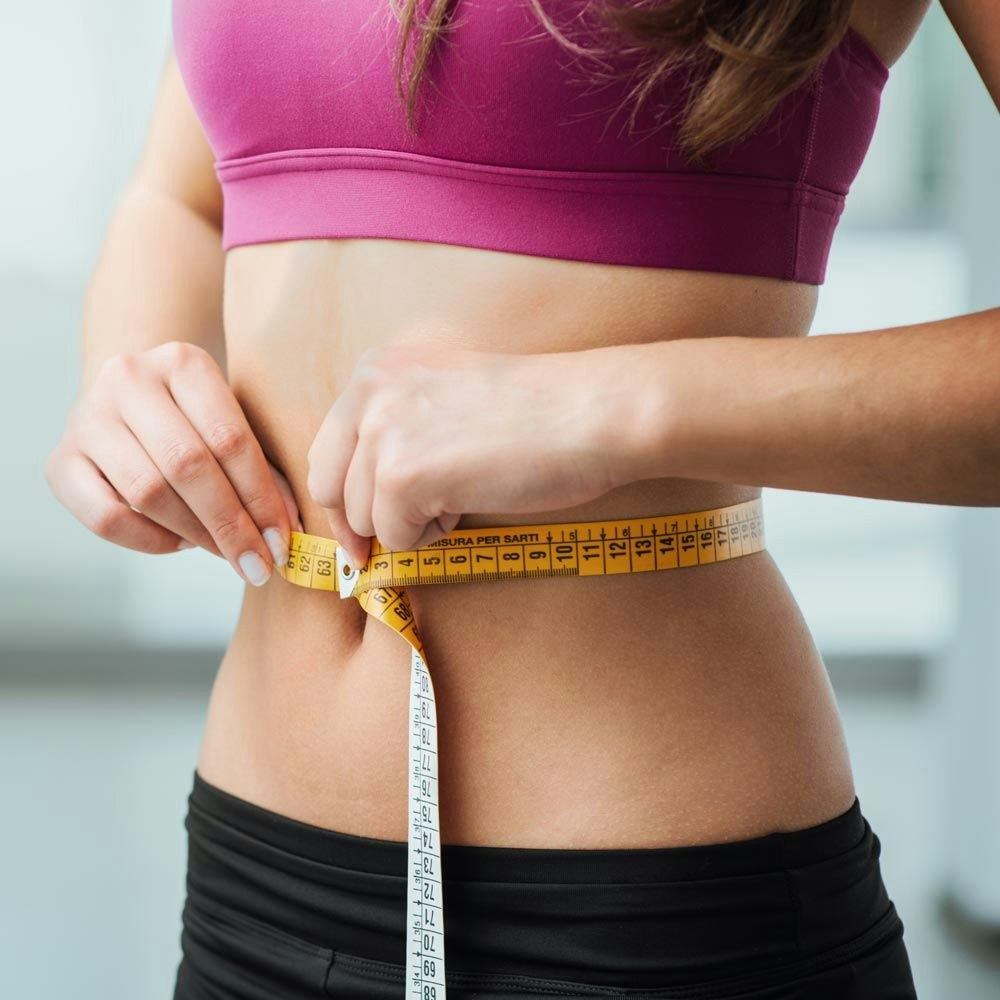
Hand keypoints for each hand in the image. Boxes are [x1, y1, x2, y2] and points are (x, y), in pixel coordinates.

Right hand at [44, 341, 302, 585]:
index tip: (282, 542)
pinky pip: (106, 517)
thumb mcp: (234, 424)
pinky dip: (149, 540)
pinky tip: (180, 543)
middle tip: (258, 564)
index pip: (228, 438)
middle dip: (230, 525)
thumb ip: (264, 472)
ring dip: (195, 534)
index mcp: (183, 362)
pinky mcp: (59, 460)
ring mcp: (87, 417)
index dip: (260, 497)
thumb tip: (288, 532)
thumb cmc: (198, 421)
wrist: (129, 402)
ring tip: (226, 553)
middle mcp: (128, 379)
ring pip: (147, 491)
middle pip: (187, 464)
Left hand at [306, 343, 623, 566]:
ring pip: (364, 519)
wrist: (589, 413)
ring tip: (464, 495)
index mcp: (377, 369)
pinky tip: (470, 503)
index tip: (359, 531)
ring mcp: (382, 433)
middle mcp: (368, 392)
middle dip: (360, 524)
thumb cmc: (537, 411)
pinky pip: (396, 538)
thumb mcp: (445, 396)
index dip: (343, 498)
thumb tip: (361, 502)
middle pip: (330, 489)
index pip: (328, 450)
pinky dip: (432, 536)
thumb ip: (397, 429)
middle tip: (391, 544)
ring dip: (410, 524)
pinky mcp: (402, 476)